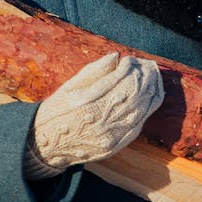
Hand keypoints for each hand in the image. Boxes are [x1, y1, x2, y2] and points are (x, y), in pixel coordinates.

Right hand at [24, 52, 163, 178]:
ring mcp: (110, 136)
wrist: (48, 145)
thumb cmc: (58, 111)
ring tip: (154, 75)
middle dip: (145, 76)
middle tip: (148, 64)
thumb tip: (116, 56)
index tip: (130, 58)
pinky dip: (149, 107)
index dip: (129, 67)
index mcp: (86, 103)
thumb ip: (94, 70)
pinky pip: (140, 124)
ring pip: (142, 109)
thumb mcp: (69, 86)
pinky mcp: (116, 146)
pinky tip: (152, 94)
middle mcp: (100, 121)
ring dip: (152, 89)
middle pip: (135, 94)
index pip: (119, 80)